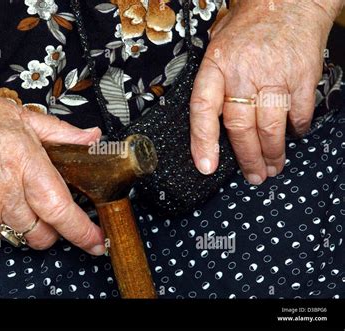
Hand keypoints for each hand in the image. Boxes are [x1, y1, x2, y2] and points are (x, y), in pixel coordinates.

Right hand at [0, 84, 105, 254]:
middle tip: (52, 209)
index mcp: (24, 164)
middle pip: (44, 237)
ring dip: (29, 226)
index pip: (62, 211)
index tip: (98, 241)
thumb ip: (63, 134)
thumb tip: (91, 137)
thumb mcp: (21, 117)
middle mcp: (4, 193)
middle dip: (55, 229)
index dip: (84, 232)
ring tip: (20, 198)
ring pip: (21, 238)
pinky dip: (4, 222)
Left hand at [190, 0, 336, 184]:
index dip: (203, 141)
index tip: (206, 165)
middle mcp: (244, 73)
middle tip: (252, 175)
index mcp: (216, 66)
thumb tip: (208, 112)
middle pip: (241, 127)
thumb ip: (212, 76)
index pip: (203, 109)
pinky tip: (293, 136)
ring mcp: (275, 76)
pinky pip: (299, 114)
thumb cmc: (251, 22)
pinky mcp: (302, 77)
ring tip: (272, 167)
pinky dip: (296, 130)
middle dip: (247, 158)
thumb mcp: (217, 42)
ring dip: (272, 153)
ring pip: (270, 128)